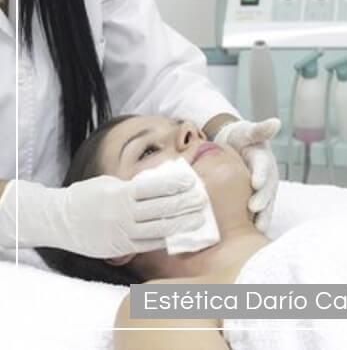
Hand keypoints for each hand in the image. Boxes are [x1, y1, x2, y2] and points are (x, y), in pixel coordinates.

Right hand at [0, 159, 206, 257]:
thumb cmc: (86, 196)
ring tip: (198, 219)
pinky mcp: (120, 248)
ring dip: (181, 224)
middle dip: (185, 204)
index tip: (191, 182)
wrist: (60, 220)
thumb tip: (157, 186)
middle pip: (162, 208)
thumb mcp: (109, 184)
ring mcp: (122, 232)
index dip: (176, 185)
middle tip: (202, 200)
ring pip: (159, 229)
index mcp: (122, 192)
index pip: (155, 187)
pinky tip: (179, 235)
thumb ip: (132, 187)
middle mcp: (124, 213)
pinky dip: (165, 240)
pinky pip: (147, 244)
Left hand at [215, 118, 280, 231]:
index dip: (261, 174)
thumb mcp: (248, 131)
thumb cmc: (240, 137)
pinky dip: (258, 221)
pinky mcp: (258, 199)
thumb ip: (260, 129)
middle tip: (253, 208)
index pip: (264, 166)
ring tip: (258, 228)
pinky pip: (260, 211)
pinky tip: (251, 233)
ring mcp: (264, 189)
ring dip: (263, 215)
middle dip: (262, 199)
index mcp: (264, 159)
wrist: (236, 146)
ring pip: (266, 204)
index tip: (256, 183)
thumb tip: (276, 122)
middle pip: (268, 189)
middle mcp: (267, 176)